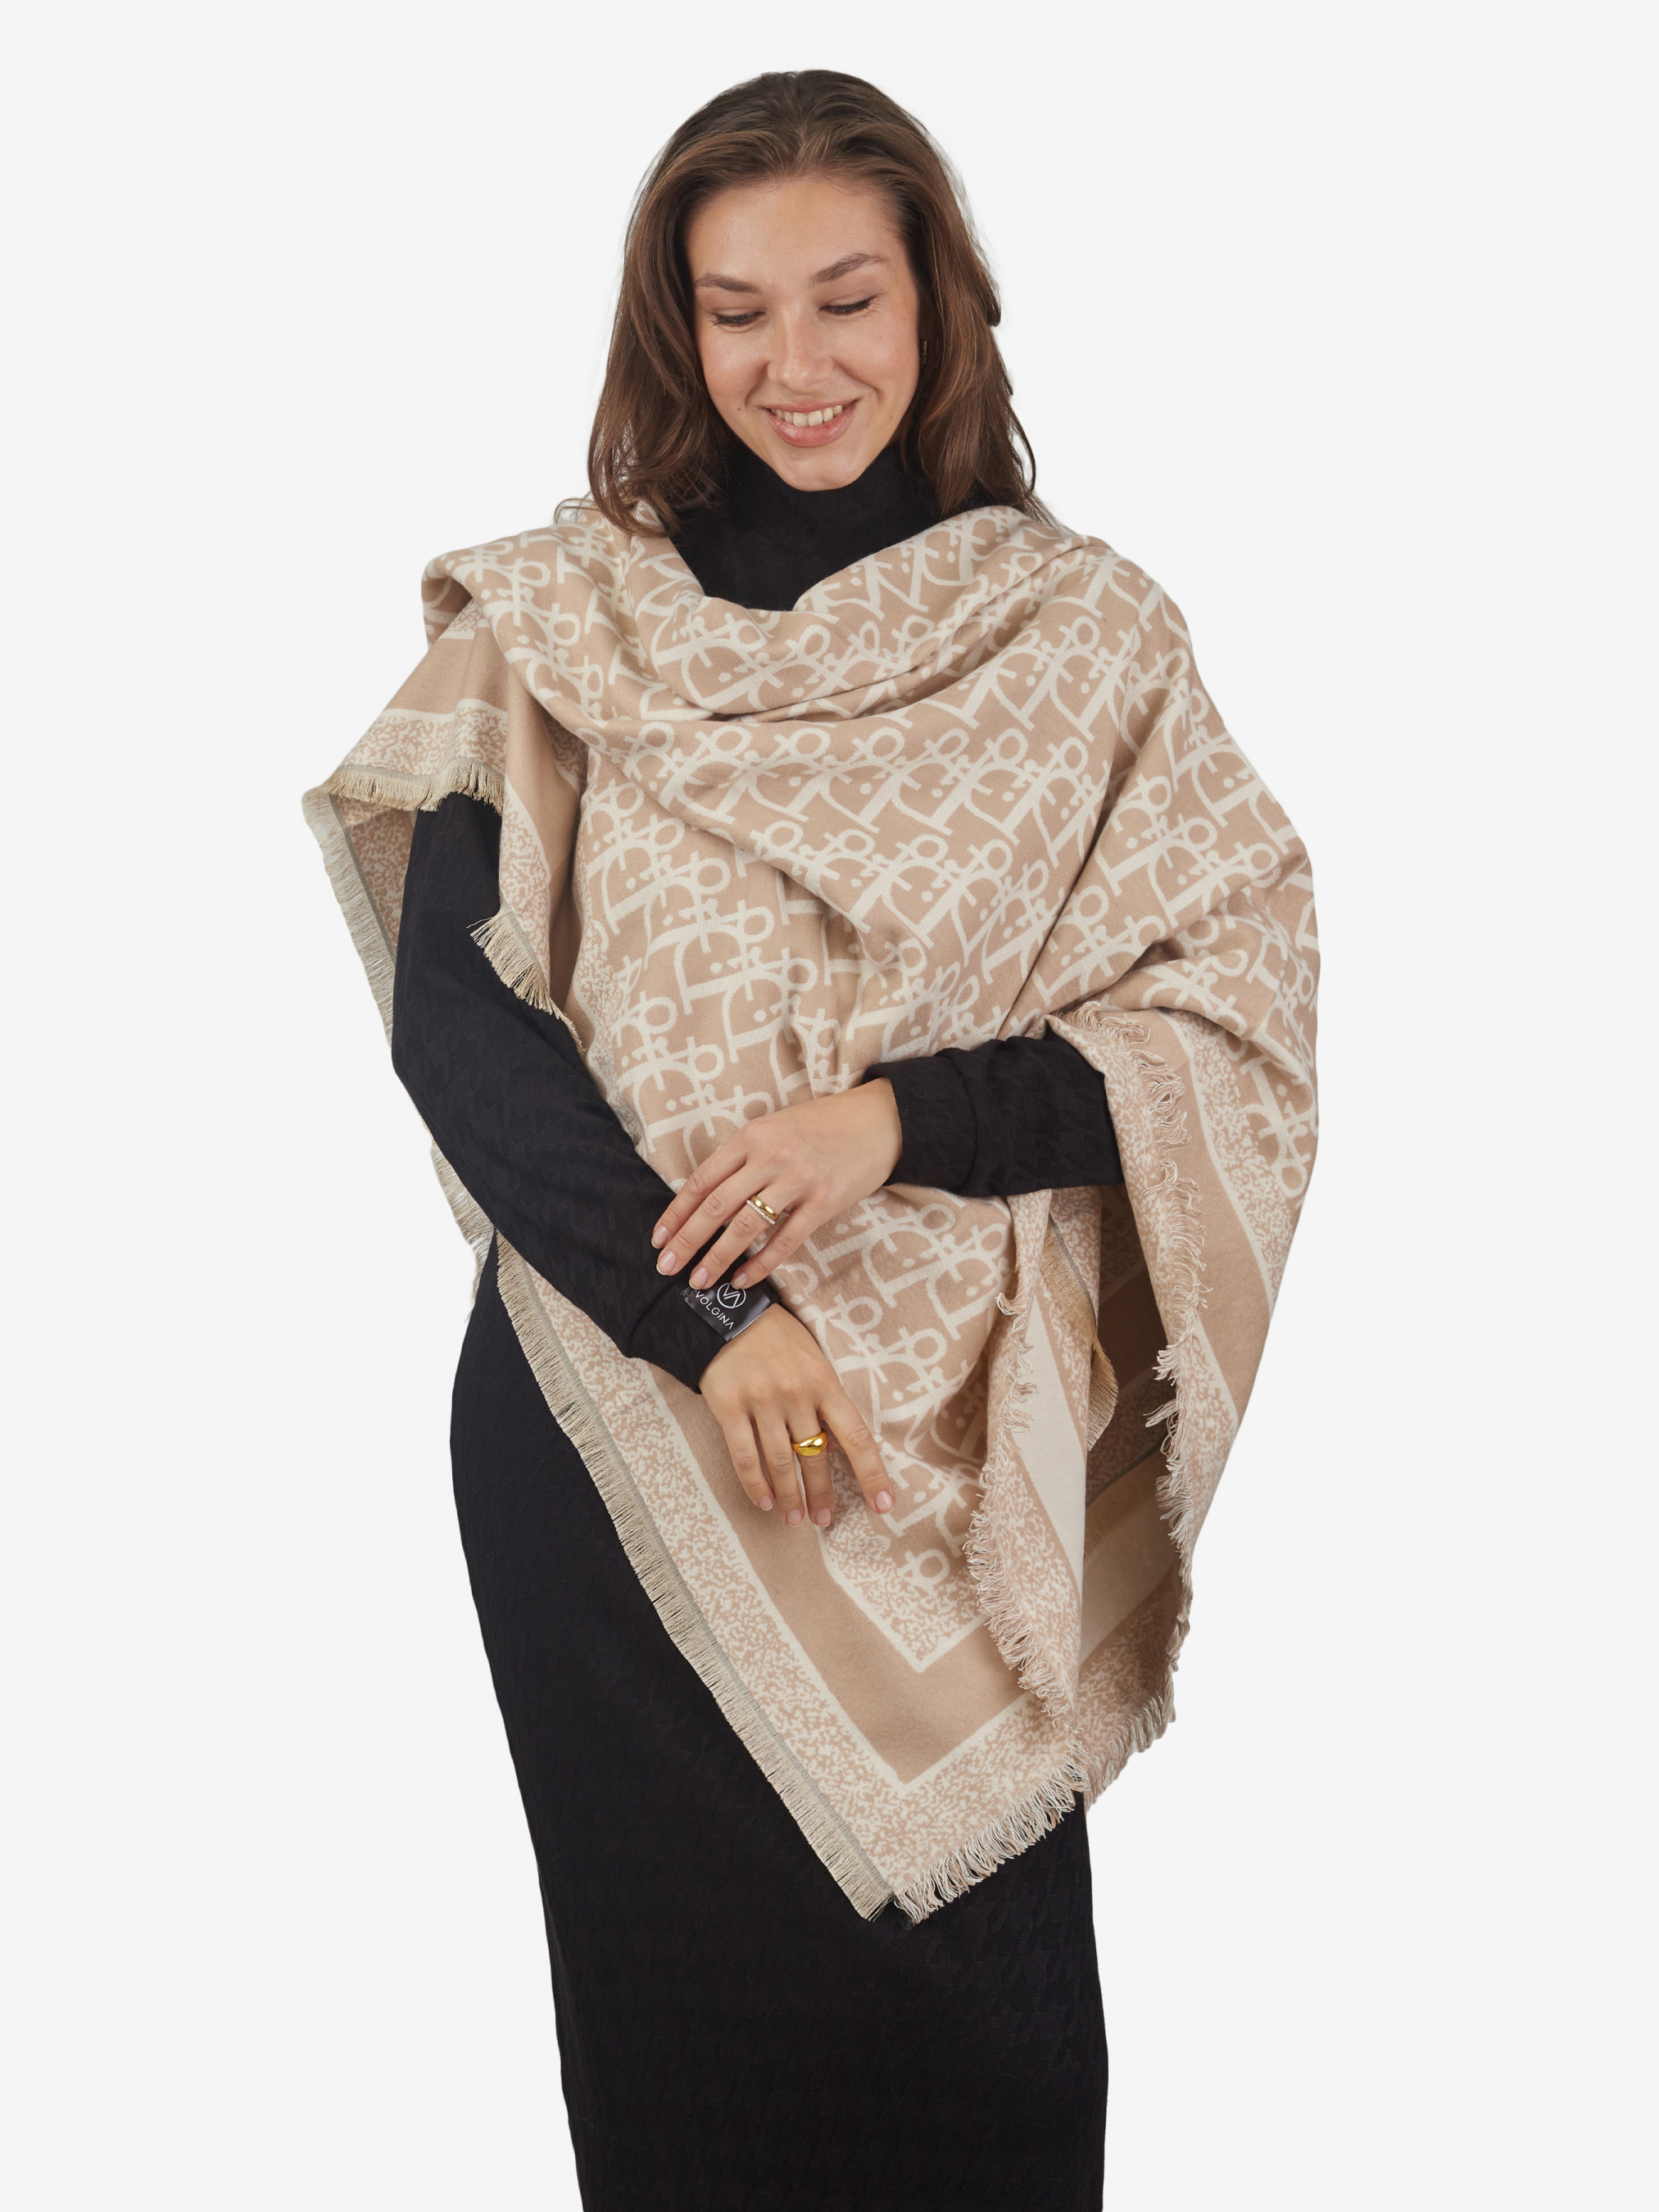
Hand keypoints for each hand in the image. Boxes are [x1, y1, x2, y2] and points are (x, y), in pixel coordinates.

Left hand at [652, 1079, 901, 1292]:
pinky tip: (744, 1278)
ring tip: (699, 1280)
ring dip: (718, 1257)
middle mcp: (770, 1157)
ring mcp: (798, 1180)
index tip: (659, 1238)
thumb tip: (710, 1195)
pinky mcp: (825, 1202)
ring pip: (746, 1226)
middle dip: (688, 1241)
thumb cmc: (824, 1124)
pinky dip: (762, 1264)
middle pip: (717, 1207)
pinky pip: (786, 1240)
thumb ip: (745, 1155)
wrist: (880, 1120)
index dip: (677, 1212)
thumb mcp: (776, 1127)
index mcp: (752, 1136)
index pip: (702, 1180)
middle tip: (667, 1267)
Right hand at [700, 1305, 893, 1526]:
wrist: (725, 1314)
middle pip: (815, 1456)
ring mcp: (762, 1402)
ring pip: (780, 1462)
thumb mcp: (812, 1357)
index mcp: (824, 1381)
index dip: (871, 1473)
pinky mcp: (730, 1408)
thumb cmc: (776, 1337)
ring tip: (794, 1519)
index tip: (883, 1504)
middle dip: (821, 1494)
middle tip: (824, 1520)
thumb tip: (833, 1445)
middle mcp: (797, 1395)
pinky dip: (755, 1484)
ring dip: (790, 1496)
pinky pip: (744, 1456)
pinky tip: (764, 1502)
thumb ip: (825, 1398)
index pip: (855, 1435)